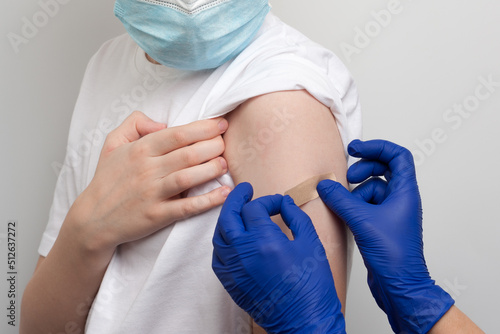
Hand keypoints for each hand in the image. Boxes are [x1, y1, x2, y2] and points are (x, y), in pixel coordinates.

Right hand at [65, 111, 230, 255]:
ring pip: (188, 177)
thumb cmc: (108, 179)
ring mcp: (152, 194)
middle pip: (188, 153)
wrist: (92, 219)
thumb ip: (135, 123)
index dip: (204, 127)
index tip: (221, 124)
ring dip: (212, 169)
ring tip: (225, 164)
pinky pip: (187, 207)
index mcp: (140, 149)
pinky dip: (208, 200)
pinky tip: (225, 193)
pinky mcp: (157, 216)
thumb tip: (163, 124)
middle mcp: (147, 170)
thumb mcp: (113, 142)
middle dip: (213, 146)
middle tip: (225, 143)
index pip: (178, 134)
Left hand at [212, 183, 345, 333]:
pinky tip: (232, 237)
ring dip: (227, 219)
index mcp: (264, 241)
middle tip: (244, 190)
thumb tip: (285, 203)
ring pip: (219, 235)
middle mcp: (243, 253)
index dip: (267, 200)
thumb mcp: (311, 244)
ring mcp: (234, 269)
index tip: (278, 203)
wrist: (304, 321)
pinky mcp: (231, 283)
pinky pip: (218, 256)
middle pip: (229, 216)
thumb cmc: (311, 287)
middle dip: (236, 198)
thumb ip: (296, 218)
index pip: (255, 208)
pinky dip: (222, 242)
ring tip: (237, 212)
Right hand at [318, 140, 453, 333]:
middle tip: (348, 176)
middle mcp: (400, 199)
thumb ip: (341, 199)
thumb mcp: (362, 220)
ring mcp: (391, 213)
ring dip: (355, 193)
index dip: (377, 147)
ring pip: (371, 190)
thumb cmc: (394, 256)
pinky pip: (366, 206)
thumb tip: (324, 185)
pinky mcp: (381, 225)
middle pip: (383, 170)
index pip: (397, 156)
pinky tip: (345, 217)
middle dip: (363, 169)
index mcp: (405, 192)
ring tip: (344, 205)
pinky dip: (353, 207)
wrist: (399, 286)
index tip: (355, 149)